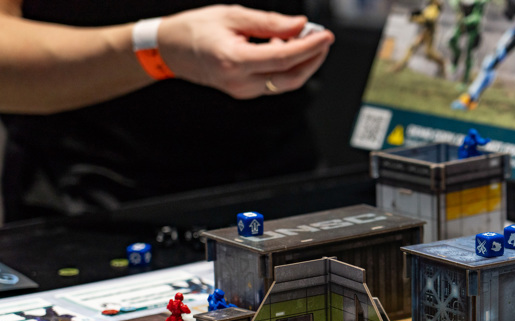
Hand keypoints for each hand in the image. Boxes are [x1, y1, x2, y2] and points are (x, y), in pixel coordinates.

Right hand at [157, 5, 333, 97]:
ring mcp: (242, 91)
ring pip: (285, 83)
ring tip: (304, 38)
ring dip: (302, 63)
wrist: (168, 50)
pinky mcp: (244, 92)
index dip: (309, 47)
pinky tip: (284, 47)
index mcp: (235, 61)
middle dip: (312, 58)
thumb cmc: (195, 29)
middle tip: (322, 39)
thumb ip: (269, 23)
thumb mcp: (232, 15)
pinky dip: (286, 66)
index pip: (284, 58)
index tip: (326, 36)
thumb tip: (300, 26)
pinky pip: (274, 82)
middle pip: (291, 77)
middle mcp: (240, 82)